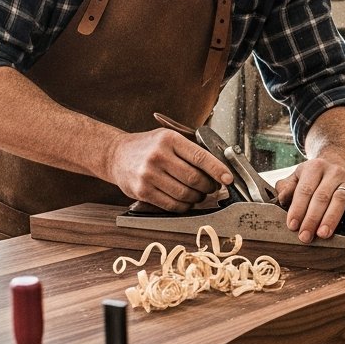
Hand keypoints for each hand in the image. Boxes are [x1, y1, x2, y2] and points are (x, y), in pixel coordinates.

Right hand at [107, 129, 232, 209]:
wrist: (116, 155)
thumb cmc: (148, 146)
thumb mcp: (168, 137)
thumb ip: (191, 149)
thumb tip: (219, 166)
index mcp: (169, 139)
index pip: (201, 157)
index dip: (218, 170)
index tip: (228, 178)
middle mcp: (158, 156)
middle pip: (195, 179)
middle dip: (209, 186)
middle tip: (212, 187)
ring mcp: (149, 175)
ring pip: (185, 194)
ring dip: (197, 198)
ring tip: (198, 194)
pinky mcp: (142, 191)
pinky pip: (172, 205)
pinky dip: (184, 206)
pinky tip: (186, 201)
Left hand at [274, 156, 344, 242]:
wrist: (340, 162)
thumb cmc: (315, 176)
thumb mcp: (298, 176)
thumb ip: (287, 187)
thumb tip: (281, 199)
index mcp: (314, 167)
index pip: (304, 190)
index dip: (297, 209)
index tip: (292, 226)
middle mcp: (333, 172)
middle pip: (321, 197)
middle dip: (312, 218)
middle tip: (305, 236)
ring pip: (340, 200)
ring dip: (331, 219)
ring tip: (323, 235)